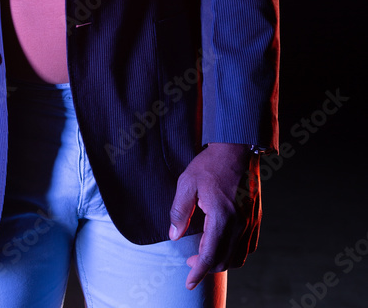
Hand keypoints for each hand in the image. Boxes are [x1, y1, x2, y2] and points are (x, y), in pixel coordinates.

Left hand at [168, 142, 260, 290]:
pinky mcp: (257, 218)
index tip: (189, 283)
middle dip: (206, 267)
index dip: (198, 272)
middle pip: (224, 261)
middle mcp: (240, 224)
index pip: (209, 256)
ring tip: (205, 254)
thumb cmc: (210, 164)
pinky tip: (224, 245)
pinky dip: (236, 253)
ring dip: (221, 261)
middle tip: (191, 261)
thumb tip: (174, 236)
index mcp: (221, 217)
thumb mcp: (186, 183)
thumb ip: (179, 211)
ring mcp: (251, 222)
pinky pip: (249, 246)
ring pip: (239, 257)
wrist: (237, 149)